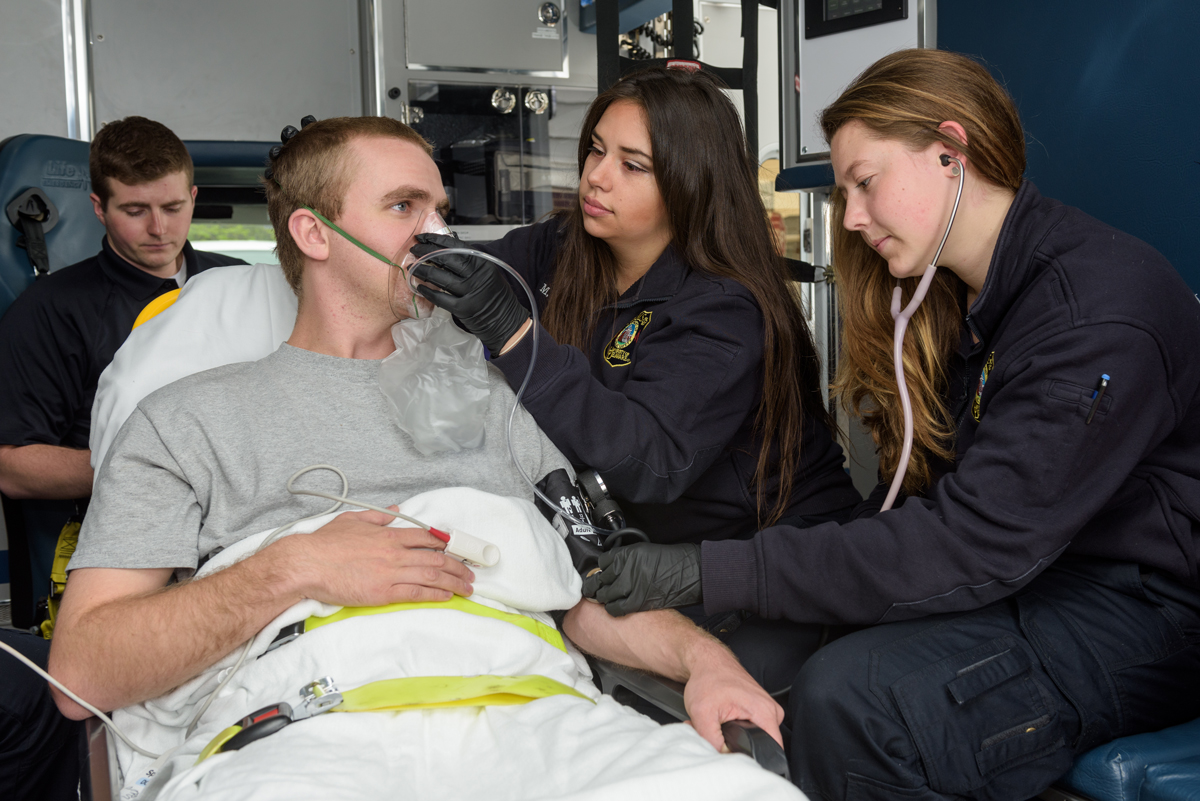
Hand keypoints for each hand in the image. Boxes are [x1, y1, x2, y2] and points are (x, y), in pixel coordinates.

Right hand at [277, 507, 474, 605]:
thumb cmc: (325, 544)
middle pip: (437, 558)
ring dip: (454, 582)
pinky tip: (447, 596)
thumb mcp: (353, 519)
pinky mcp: (383, 593)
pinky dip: (435, 594)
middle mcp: (395, 553)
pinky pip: (417, 593)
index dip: (447, 544)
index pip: (427, 537)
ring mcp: (391, 573)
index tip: (458, 550)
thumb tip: (395, 510)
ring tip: (467, 588)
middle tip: (471, 573)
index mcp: (389, 535)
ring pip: (432, 576)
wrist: (306, 564)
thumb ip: (378, 515)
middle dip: (458, 566)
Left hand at [409, 233, 529, 353]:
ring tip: (412, 267)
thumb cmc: (494, 295)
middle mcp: (477, 275)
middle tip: (413, 250)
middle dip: (425, 252)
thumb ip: (469, 260)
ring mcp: (470, 292)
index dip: (436, 240)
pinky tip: (419, 287)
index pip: (455, 246)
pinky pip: (440, 297)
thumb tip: (446, 246)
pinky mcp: (463, 308)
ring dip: (422, 271)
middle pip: (446, 259)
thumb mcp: (487, 272)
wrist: (506, 321)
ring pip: (440, 277)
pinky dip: (428, 291)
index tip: (423, 237)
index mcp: (482, 263)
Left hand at [580, 542, 701, 615]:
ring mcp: (631, 585)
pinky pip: (615, 608)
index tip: (601, 574)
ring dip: (603, 598)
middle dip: (597, 586)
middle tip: (595, 590)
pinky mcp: (638, 601)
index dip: (601, 570)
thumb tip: (611, 570)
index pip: (602, 562)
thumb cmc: (673, 561)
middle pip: (600, 580)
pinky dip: (613, 609)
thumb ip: (627, 560)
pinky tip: (615, 607)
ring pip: (605, 595)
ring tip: (606, 599)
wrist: (692, 572)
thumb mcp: (646, 552)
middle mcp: (626, 568)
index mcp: (628, 554)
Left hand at [683, 639, 784, 749]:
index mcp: (765, 712)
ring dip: (733, 736)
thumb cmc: (708, 678)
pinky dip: (735, 727)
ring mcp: (766, 709)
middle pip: (760, 745)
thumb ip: (712, 740)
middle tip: (718, 731)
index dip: (751, 757)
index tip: (734, 751)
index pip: (771, 749)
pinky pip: (752, 728)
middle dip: (736, 744)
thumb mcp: (702, 713)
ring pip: (754, 737)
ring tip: (719, 722)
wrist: (707, 660)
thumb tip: (721, 757)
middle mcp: (771, 711)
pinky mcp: (759, 709)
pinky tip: (723, 719)